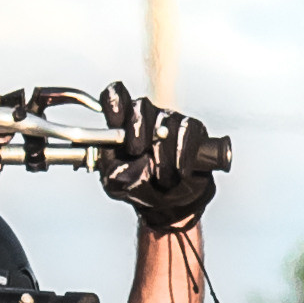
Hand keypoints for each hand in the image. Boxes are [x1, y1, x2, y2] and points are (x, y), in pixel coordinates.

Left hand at [99, 84, 220, 228]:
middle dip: (136, 131)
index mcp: (122, 126)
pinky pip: (186, 132)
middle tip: (136, 152)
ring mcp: (170, 121)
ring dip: (161, 156)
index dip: (114, 101)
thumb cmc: (141, 187)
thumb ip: (111, 171)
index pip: (115, 98)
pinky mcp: (192, 129)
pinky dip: (181, 155)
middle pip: (139, 105)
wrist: (172, 204)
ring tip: (161, 178)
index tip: (115, 119)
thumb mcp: (116, 185)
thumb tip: (122, 158)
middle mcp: (146, 118)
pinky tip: (180, 172)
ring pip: (164, 123)